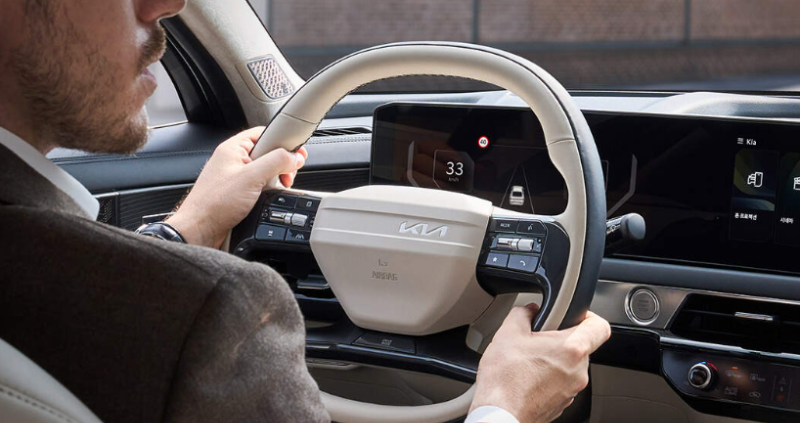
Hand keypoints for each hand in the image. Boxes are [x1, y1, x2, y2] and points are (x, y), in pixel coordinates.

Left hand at [166, 127, 307, 248]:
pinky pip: (258, 184)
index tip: (297, 154)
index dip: (283, 142)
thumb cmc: (214, 204)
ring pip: (265, 170)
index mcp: (233, 148)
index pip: (265, 133)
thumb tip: (295, 156)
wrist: (200, 230)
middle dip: (281, 165)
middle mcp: (233, 159)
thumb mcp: (252, 177)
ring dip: (275, 180)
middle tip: (286, 176)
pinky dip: (267, 191)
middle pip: (268, 152)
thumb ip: (276, 162)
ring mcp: (235, 176)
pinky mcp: (237, 191)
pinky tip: (266, 199)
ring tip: (273, 190)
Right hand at [469, 304, 610, 422]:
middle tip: (537, 340)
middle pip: (580, 347)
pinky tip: (526, 377)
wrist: (500, 414)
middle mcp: (579, 372)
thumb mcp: (508, 333)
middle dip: (560, 340)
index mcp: (572, 349)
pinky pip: (561, 383)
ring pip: (569, 366)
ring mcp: (572, 390)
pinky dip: (548, 378)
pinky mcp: (562, 403)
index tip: (573, 316)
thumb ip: (523, 313)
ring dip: (553, 360)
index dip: (588, 317)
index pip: (600, 327)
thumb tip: (529, 310)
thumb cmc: (505, 379)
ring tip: (527, 360)